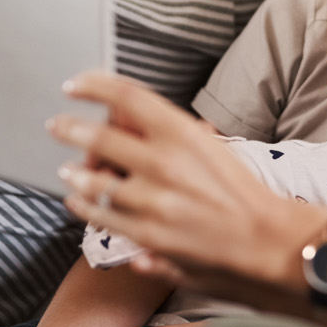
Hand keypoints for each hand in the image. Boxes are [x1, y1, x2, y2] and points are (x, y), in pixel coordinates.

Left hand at [48, 72, 324, 292]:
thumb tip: (134, 124)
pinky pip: (102, 216)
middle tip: (56, 124)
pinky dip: (84, 205)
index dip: (94, 85)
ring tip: (67, 170)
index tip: (74, 84)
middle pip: (100, 137)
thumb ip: (174, 136)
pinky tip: (77, 200)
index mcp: (184, 134)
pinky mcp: (147, 235)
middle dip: (71, 128)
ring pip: (94, 180)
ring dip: (75, 172)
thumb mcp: (214, 149)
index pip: (128, 97)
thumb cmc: (246, 194)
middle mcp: (164, 163)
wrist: (270, 242)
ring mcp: (152, 201)